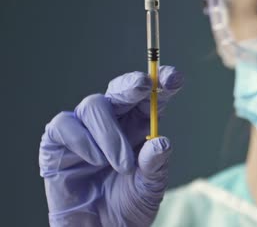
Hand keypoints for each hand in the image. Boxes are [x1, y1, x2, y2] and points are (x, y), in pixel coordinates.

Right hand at [39, 65, 183, 225]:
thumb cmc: (127, 205)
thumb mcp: (150, 188)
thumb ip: (155, 166)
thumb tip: (161, 142)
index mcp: (141, 125)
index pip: (152, 96)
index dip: (161, 82)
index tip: (173, 77)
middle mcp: (114, 121)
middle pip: (121, 89)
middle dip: (133, 84)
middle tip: (143, 86)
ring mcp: (84, 129)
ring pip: (94, 105)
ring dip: (111, 134)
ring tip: (122, 165)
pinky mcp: (58, 143)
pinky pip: (65, 125)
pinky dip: (82, 140)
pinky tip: (94, 160)